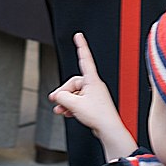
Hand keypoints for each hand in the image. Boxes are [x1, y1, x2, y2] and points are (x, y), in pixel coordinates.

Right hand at [50, 33, 136, 159]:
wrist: (108, 129)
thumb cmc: (98, 116)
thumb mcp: (74, 104)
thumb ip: (62, 96)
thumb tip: (58, 95)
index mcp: (92, 80)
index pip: (85, 58)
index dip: (81, 46)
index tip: (78, 36)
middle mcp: (94, 85)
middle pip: (73, 83)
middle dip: (64, 93)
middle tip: (57, 102)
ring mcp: (94, 94)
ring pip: (75, 94)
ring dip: (66, 102)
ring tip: (61, 110)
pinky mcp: (94, 103)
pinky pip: (79, 101)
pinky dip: (72, 106)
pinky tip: (67, 113)